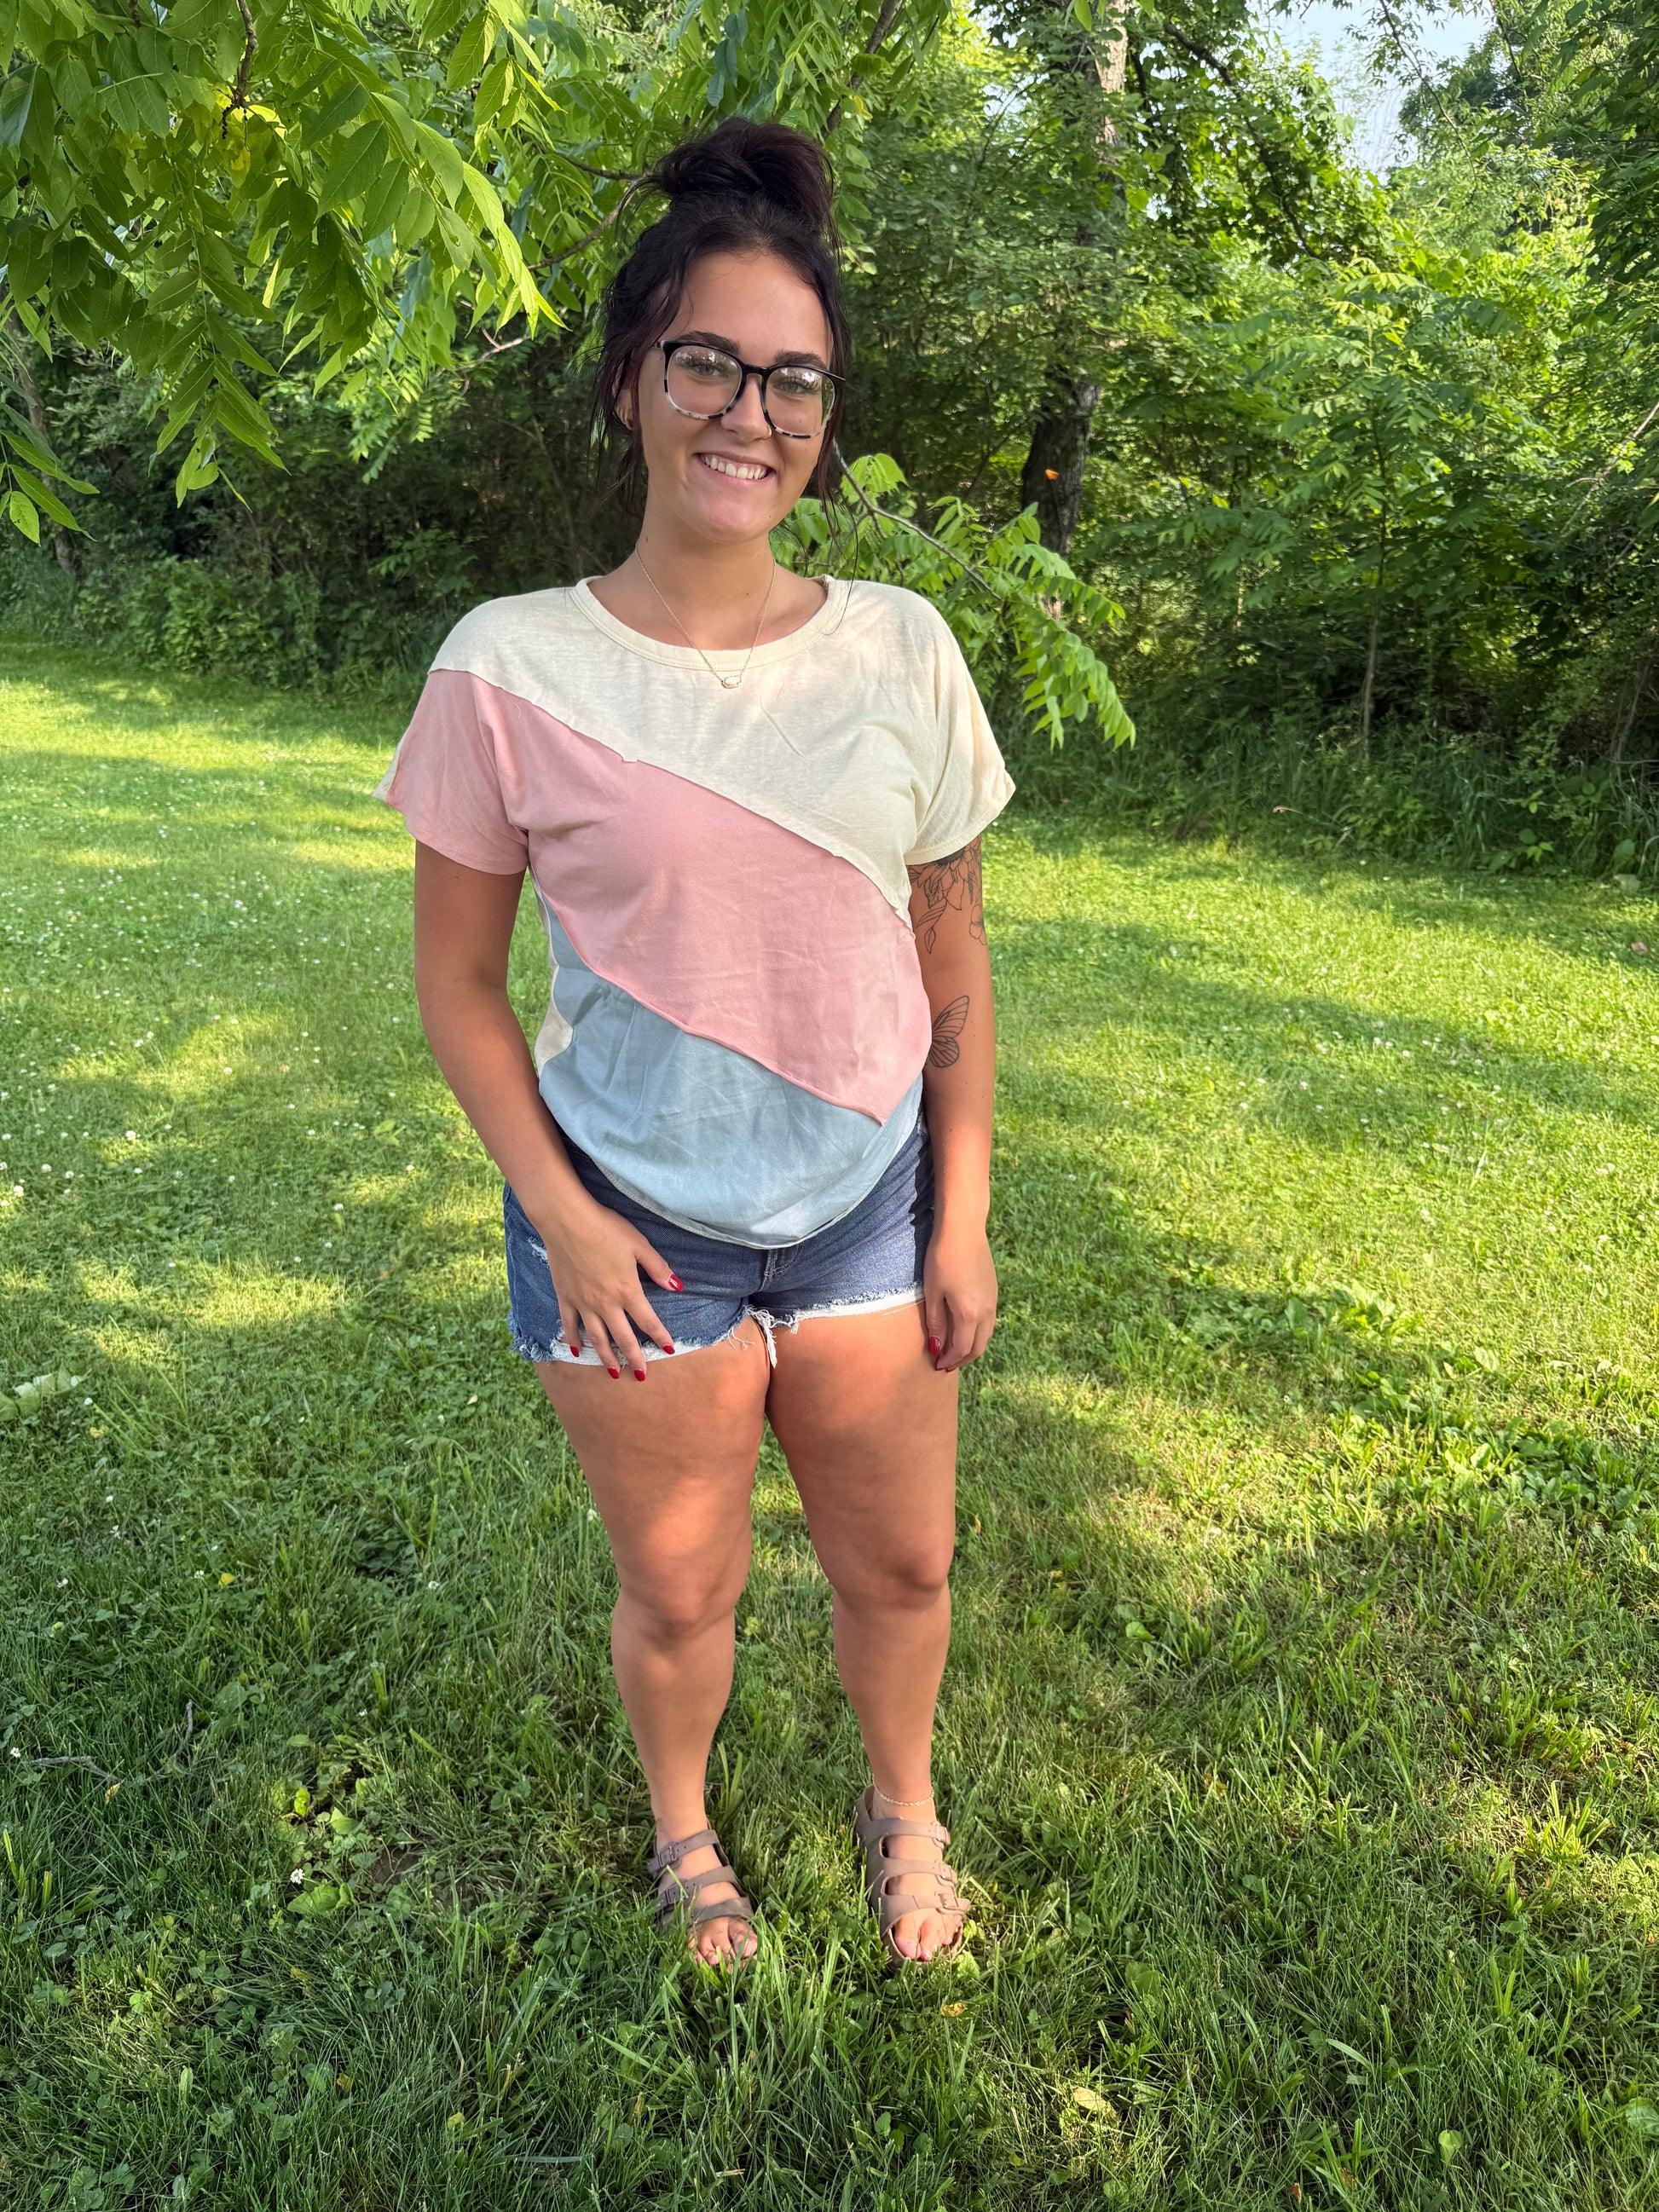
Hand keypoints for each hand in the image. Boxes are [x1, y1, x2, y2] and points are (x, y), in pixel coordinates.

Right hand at [530, 1190, 679, 1379]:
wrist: (567, 1221)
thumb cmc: (606, 1228)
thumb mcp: (639, 1244)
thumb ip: (658, 1268)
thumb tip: (678, 1286)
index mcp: (627, 1290)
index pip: (648, 1321)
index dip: (660, 1336)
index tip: (669, 1349)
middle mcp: (606, 1303)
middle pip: (623, 1337)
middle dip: (634, 1358)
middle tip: (640, 1374)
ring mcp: (583, 1303)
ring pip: (597, 1338)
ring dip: (606, 1357)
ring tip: (613, 1373)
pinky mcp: (565, 1297)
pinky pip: (569, 1324)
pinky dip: (573, 1339)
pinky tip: (576, 1351)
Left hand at [922, 1219, 996, 1372]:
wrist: (963, 1229)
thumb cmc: (942, 1258)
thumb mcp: (933, 1292)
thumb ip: (936, 1322)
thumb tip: (937, 1347)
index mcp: (970, 1314)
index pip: (962, 1349)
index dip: (950, 1361)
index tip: (937, 1366)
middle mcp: (987, 1311)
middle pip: (978, 1347)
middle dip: (963, 1359)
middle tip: (946, 1364)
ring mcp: (993, 1300)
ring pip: (986, 1334)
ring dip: (972, 1346)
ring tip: (954, 1349)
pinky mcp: (993, 1290)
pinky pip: (989, 1321)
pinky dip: (977, 1332)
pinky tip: (964, 1327)